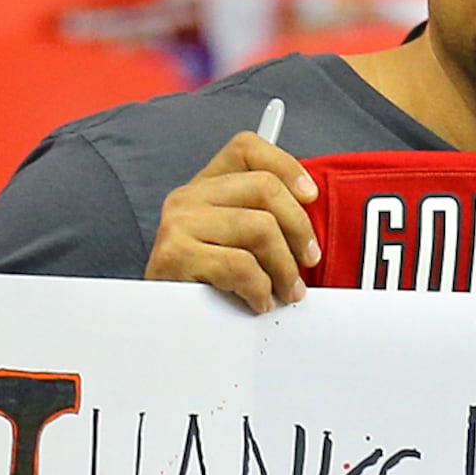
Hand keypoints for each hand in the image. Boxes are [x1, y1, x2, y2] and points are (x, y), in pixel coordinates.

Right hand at [144, 131, 319, 314]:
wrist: (165, 326)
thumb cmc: (211, 287)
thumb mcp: (239, 245)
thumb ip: (266, 220)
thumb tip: (310, 214)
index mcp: (206, 186)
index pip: (247, 148)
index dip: (287, 166)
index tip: (310, 197)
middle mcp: (188, 196)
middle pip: (265, 187)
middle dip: (299, 228)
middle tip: (307, 262)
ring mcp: (178, 223)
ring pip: (260, 227)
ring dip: (284, 268)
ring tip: (286, 292)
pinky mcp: (175, 255)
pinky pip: (240, 265)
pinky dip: (260, 289)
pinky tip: (257, 301)